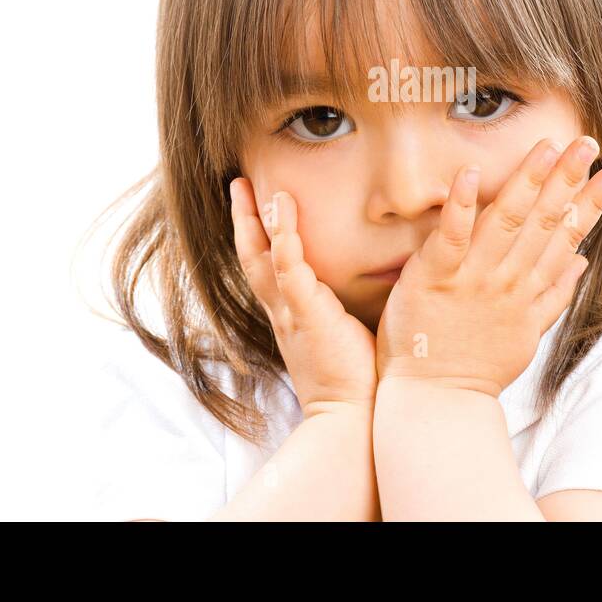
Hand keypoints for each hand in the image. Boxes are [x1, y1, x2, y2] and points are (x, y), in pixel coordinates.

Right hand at [230, 179, 378, 415]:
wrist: (350, 417)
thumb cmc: (354, 379)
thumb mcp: (342, 332)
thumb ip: (342, 308)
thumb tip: (364, 287)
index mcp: (292, 314)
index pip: (267, 265)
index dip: (258, 234)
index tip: (256, 202)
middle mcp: (283, 311)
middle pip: (253, 256)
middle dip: (244, 218)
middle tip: (238, 183)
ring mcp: (291, 312)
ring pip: (264, 258)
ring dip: (258, 220)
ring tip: (253, 187)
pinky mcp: (307, 315)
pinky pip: (289, 272)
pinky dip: (285, 240)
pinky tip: (282, 212)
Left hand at [374, 135, 601, 397]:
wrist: (436, 400)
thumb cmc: (476, 368)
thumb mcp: (527, 335)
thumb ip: (554, 296)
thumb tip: (582, 261)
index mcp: (529, 291)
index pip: (567, 237)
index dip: (590, 204)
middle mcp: (507, 280)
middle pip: (543, 222)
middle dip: (567, 180)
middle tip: (587, 142)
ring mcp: (472, 278)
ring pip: (506, 221)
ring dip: (527, 182)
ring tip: (547, 148)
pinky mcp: (434, 278)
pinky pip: (450, 236)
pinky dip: (461, 205)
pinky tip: (470, 173)